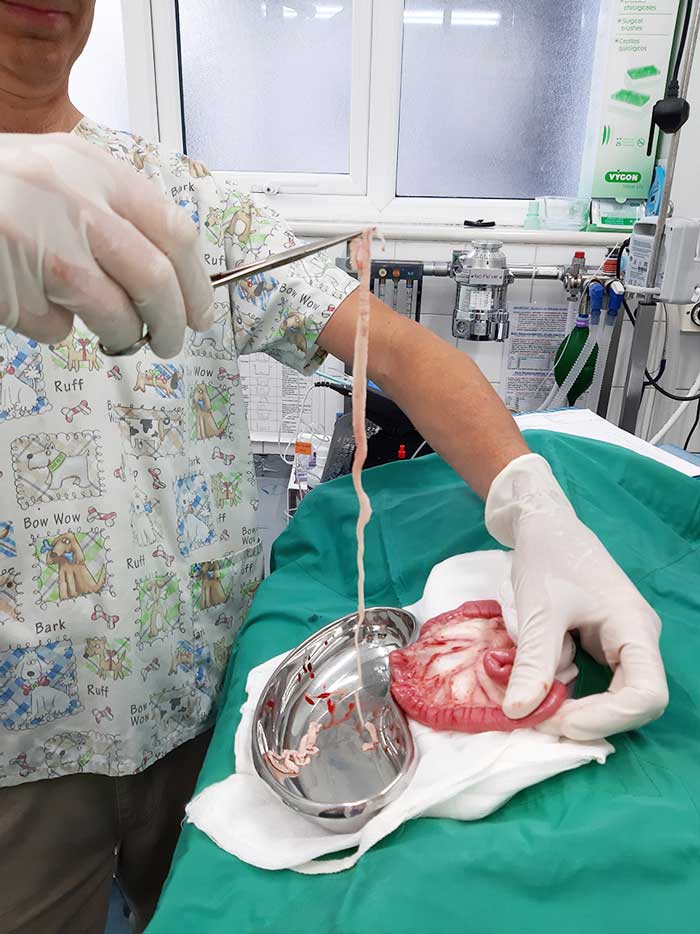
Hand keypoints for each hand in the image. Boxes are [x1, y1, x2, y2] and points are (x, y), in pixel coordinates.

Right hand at [0, 133, 214, 356]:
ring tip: (112, 334)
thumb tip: (169, 274)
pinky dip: (54, 328)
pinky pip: (55, 328)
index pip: (175, 233)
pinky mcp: (13, 287)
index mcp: (93, 170)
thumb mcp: (60, 178)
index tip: (203, 312)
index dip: (198, 283)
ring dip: (120, 335)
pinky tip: (33, 301)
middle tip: (171, 342)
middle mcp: (73, 203)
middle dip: (172, 324)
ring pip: (114, 315)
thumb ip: (111, 214)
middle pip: (154, 281)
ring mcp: (42, 246)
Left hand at [485, 453, 668, 740]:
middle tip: (537, 717)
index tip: (558, 719)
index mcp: (634, 628)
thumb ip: (533, 663)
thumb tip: (519, 713)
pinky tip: (534, 675)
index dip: (606, 719)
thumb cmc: (548, 558)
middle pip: (630, 703)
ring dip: (570, 703)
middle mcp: (635, 641)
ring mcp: (619, 645)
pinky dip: (561, 685)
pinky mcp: (598, 645)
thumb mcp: (538, 611)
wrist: (543, 525)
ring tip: (530, 693)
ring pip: (606, 695)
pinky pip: (588, 680)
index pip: (646, 695)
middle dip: (585, 716)